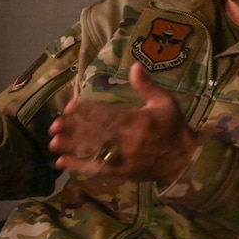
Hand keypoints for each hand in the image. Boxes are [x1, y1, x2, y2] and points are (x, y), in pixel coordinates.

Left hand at [47, 64, 198, 183]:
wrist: (186, 160)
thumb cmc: (174, 127)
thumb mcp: (165, 103)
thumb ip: (147, 86)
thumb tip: (134, 65)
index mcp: (138, 121)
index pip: (108, 114)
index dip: (88, 111)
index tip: (70, 107)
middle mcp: (128, 140)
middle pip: (96, 134)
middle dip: (74, 130)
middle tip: (54, 127)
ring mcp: (123, 158)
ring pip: (93, 151)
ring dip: (72, 148)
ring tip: (53, 143)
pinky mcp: (121, 172)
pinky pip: (97, 169)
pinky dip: (79, 167)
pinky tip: (62, 163)